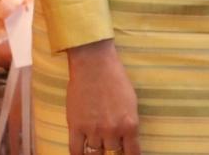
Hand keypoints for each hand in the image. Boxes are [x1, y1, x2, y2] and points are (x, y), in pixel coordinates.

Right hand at [65, 40, 140, 154]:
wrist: (93, 63)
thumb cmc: (115, 77)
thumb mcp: (131, 102)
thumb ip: (129, 123)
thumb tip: (126, 139)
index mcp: (130, 125)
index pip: (132, 154)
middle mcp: (112, 131)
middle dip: (111, 152)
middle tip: (109, 147)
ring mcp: (93, 130)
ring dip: (96, 152)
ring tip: (96, 146)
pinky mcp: (76, 126)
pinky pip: (75, 151)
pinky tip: (82, 152)